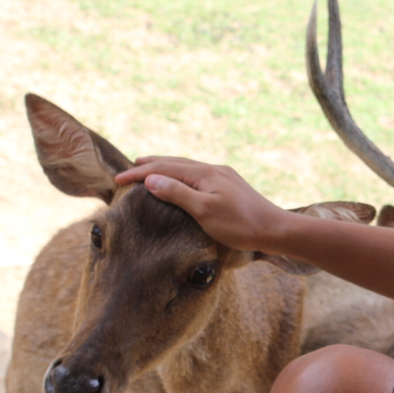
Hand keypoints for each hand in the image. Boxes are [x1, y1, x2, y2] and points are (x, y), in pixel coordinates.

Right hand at [114, 157, 285, 252]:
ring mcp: (224, 177)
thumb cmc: (240, 225)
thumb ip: (177, 193)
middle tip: (130, 167)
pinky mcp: (231, 186)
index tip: (118, 180)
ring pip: (188, 167)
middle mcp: (214, 170)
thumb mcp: (204, 211)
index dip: (139, 173)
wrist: (275, 230)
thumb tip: (151, 179)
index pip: (164, 169)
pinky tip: (183, 183)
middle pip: (175, 162)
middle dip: (151, 164)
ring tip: (151, 170)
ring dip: (167, 168)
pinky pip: (199, 175)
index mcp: (205, 173)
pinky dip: (182, 176)